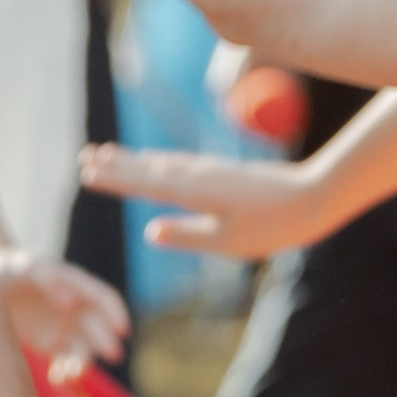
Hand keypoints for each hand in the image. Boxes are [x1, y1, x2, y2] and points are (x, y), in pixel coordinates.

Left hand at [0, 244, 129, 380]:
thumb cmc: (7, 270)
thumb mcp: (25, 270)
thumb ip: (48, 281)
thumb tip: (70, 303)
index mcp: (75, 284)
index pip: (104, 298)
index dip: (116, 313)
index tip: (123, 330)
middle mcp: (75, 307)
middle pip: (97, 328)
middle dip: (106, 341)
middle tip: (113, 354)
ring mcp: (63, 328)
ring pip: (83, 350)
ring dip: (82, 364)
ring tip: (72, 375)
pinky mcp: (51, 345)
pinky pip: (65, 363)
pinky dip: (65, 373)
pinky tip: (57, 379)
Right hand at [78, 140, 330, 257]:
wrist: (311, 197)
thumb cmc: (271, 226)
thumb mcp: (226, 242)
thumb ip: (187, 235)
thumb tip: (151, 231)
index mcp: (193, 191)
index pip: (143, 183)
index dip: (115, 178)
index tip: (86, 172)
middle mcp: (197, 173)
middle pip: (148, 166)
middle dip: (117, 163)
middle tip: (85, 156)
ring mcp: (209, 168)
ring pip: (162, 161)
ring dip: (134, 158)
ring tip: (108, 154)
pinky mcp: (221, 170)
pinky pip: (179, 162)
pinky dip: (158, 160)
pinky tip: (154, 162)